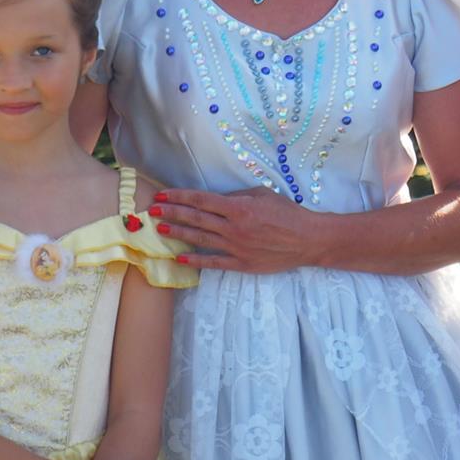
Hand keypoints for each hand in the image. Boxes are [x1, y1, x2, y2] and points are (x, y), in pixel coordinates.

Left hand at [150, 187, 322, 271]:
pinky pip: (214, 262)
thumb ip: (237, 197)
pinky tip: (181, 258)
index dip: (179, 197)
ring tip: (160, 229)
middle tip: (153, 211)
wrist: (307, 240)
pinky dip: (196, 260)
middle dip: (171, 213)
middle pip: (195, 219)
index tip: (163, 195)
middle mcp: (233, 227)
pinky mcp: (241, 263)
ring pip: (200, 239)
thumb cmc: (287, 213)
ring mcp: (236, 247)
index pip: (201, 201)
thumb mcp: (263, 195)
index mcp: (238, 208)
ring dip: (178, 234)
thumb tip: (216, 200)